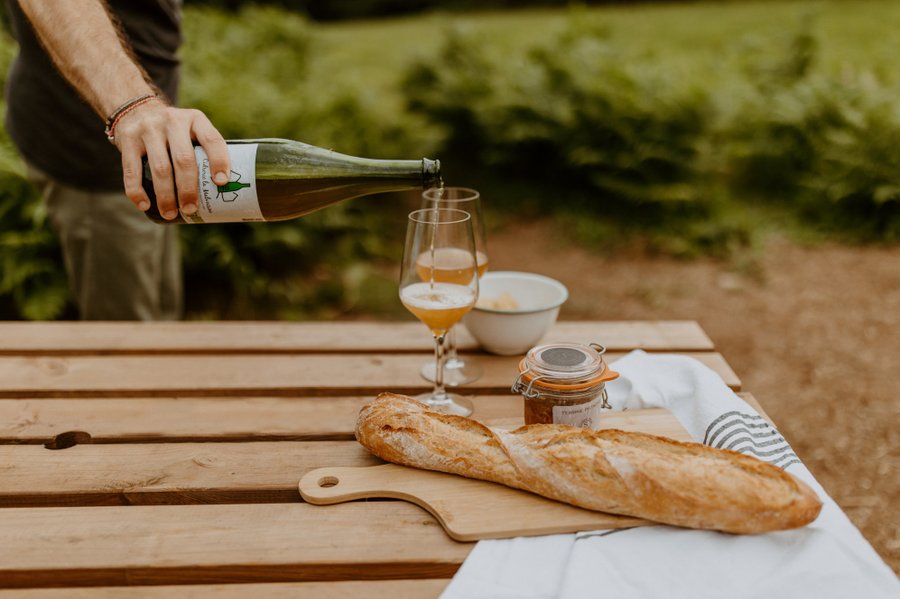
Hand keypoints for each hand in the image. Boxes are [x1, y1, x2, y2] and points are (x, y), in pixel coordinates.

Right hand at [113, 100, 229, 219]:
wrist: (135, 108)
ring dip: (166, 196)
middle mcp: (172, 121)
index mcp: (194, 119)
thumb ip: (203, 150)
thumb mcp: (191, 128)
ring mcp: (148, 129)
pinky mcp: (128, 139)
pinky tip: (144, 205)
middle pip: (184, 160)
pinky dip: (137, 191)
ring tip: (170, 214)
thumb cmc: (173, 130)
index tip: (221, 183)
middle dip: (188, 189)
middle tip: (191, 209)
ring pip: (160, 168)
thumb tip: (220, 192)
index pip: (212, 140)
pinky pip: (132, 170)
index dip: (219, 161)